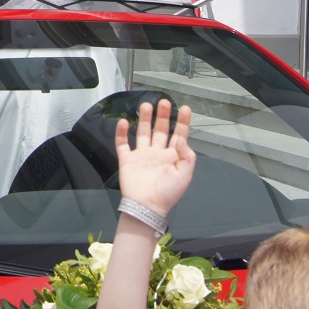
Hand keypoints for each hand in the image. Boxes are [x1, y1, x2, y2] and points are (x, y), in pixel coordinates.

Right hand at [115, 100, 195, 217]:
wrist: (146, 206)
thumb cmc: (167, 193)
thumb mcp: (185, 175)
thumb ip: (186, 155)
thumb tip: (180, 137)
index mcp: (172, 157)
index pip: (179, 135)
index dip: (183, 122)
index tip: (185, 109)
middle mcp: (157, 153)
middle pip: (160, 130)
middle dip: (163, 116)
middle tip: (164, 102)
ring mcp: (141, 156)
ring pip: (143, 133)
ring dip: (145, 119)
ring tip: (146, 105)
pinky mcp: (127, 160)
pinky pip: (123, 144)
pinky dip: (122, 133)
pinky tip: (124, 122)